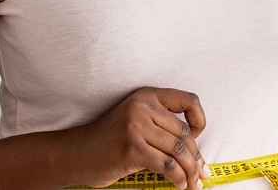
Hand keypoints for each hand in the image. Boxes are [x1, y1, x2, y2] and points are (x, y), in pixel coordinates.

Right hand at [74, 87, 210, 189]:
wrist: (76, 154)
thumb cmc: (108, 142)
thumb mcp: (134, 121)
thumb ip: (160, 125)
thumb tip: (195, 151)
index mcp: (146, 96)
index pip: (188, 100)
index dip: (199, 120)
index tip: (198, 138)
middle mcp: (143, 107)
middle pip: (185, 133)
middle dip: (196, 158)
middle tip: (201, 174)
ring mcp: (136, 127)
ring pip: (179, 151)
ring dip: (190, 172)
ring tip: (193, 184)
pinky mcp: (132, 148)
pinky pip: (167, 165)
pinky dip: (178, 178)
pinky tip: (179, 185)